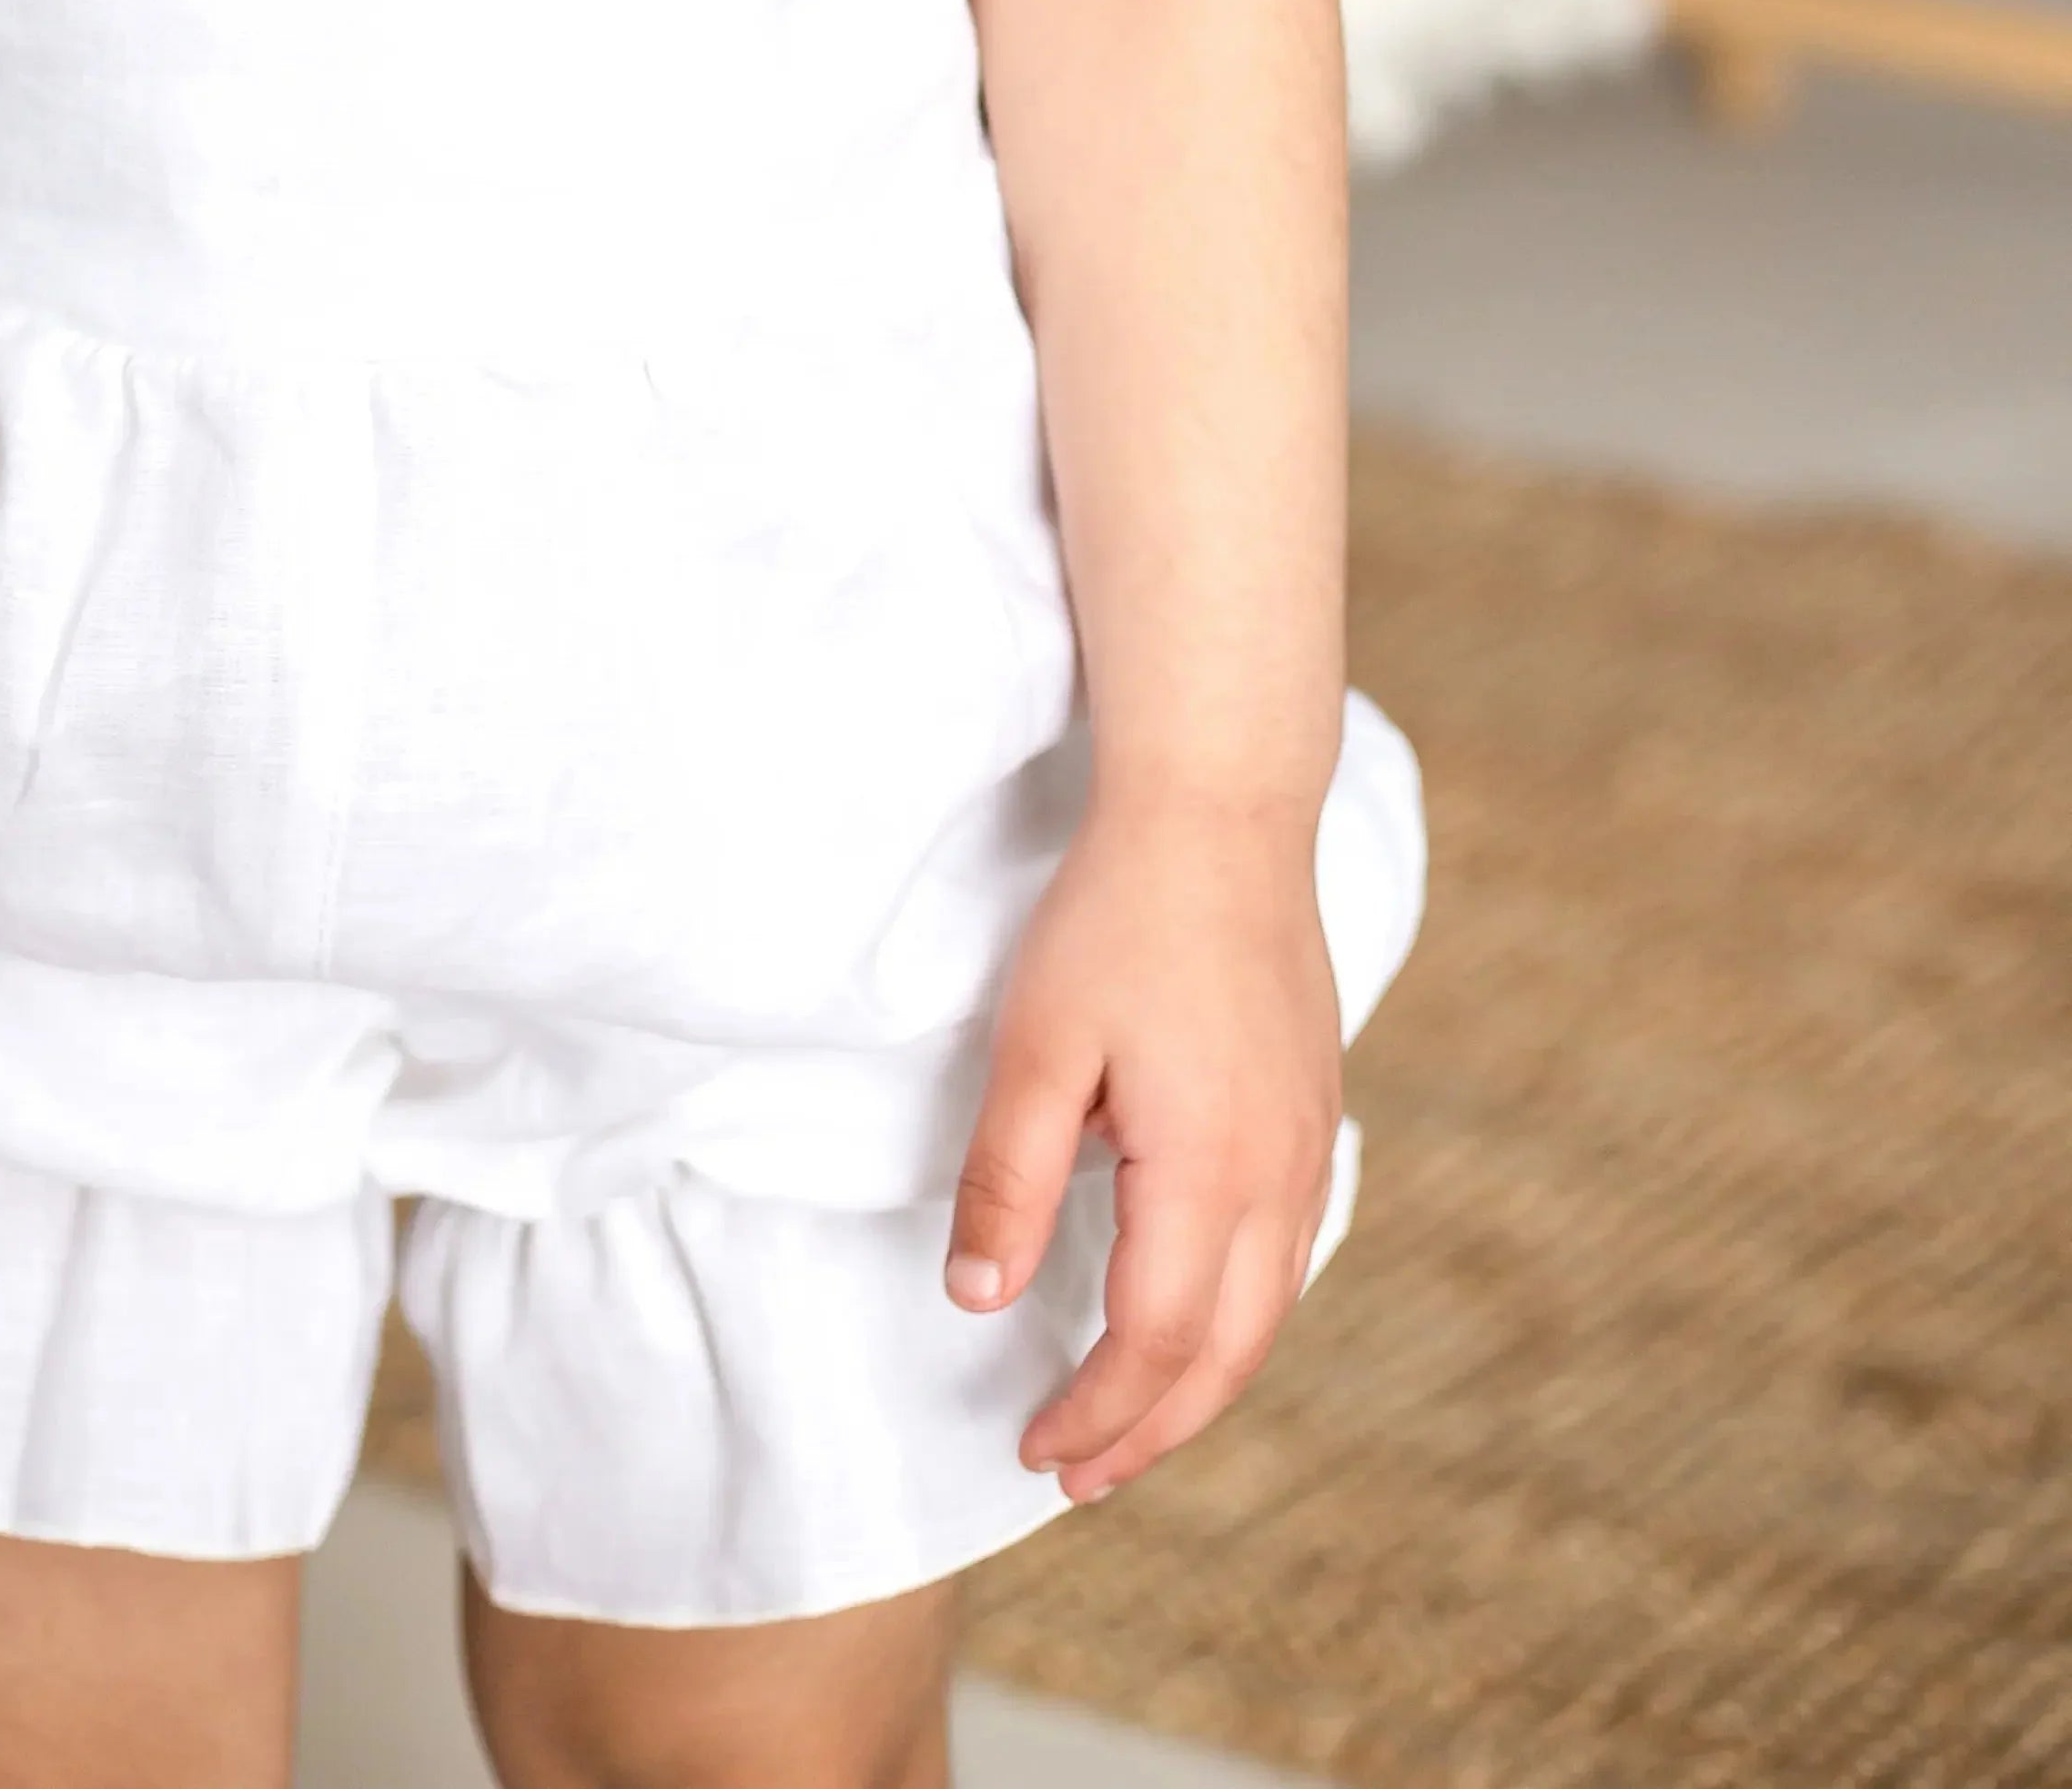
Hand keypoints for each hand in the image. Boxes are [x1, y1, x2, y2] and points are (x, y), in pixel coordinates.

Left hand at [942, 786, 1340, 1506]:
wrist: (1222, 812)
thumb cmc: (1118, 917)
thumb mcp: (1036, 1044)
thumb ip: (1006, 1178)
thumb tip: (975, 1300)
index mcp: (1208, 1172)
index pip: (1152, 1343)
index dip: (1096, 1412)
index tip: (1034, 1450)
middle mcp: (1279, 1176)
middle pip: (1224, 1355)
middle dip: (1151, 1430)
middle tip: (1077, 1476)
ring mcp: (1309, 1143)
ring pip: (1267, 1314)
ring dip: (1198, 1384)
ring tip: (1130, 1424)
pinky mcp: (1313, 1110)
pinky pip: (1287, 1255)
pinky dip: (1237, 1318)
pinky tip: (1196, 1320)